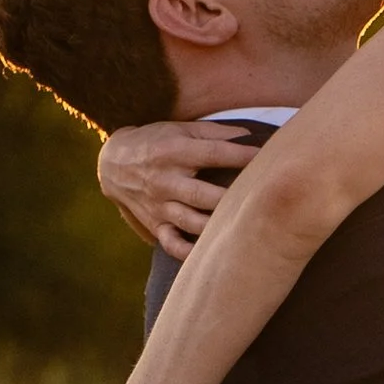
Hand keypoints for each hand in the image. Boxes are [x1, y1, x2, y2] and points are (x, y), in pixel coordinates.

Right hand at [97, 119, 267, 256]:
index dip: (245, 157)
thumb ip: (216, 133)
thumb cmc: (155, 141)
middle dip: (234, 199)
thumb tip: (251, 136)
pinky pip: (173, 244)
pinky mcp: (155, 223)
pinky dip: (191, 253)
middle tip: (261, 202)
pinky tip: (213, 254)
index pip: (216, 154)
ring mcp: (160, 205)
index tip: (270, 160)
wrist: (113, 162)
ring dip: (218, 228)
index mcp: (176, 151)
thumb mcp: (180, 128)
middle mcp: (167, 179)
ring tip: (244, 229)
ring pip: (192, 222)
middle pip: (206, 195)